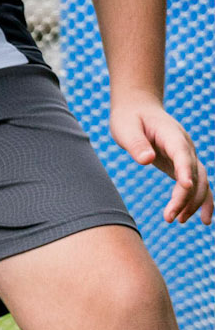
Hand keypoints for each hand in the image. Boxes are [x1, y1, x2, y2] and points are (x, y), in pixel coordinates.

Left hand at [111, 91, 212, 226]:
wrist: (139, 108)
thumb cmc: (130, 118)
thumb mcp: (125, 127)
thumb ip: (136, 143)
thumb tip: (146, 159)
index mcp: (171, 134)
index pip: (182, 153)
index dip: (185, 170)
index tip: (185, 186)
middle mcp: (185, 146)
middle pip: (193, 173)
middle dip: (185, 197)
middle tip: (170, 218)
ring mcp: (187, 155)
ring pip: (200, 181)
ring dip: (194, 202)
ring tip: (178, 220)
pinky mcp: (183, 165)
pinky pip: (199, 184)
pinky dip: (203, 201)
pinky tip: (203, 220)